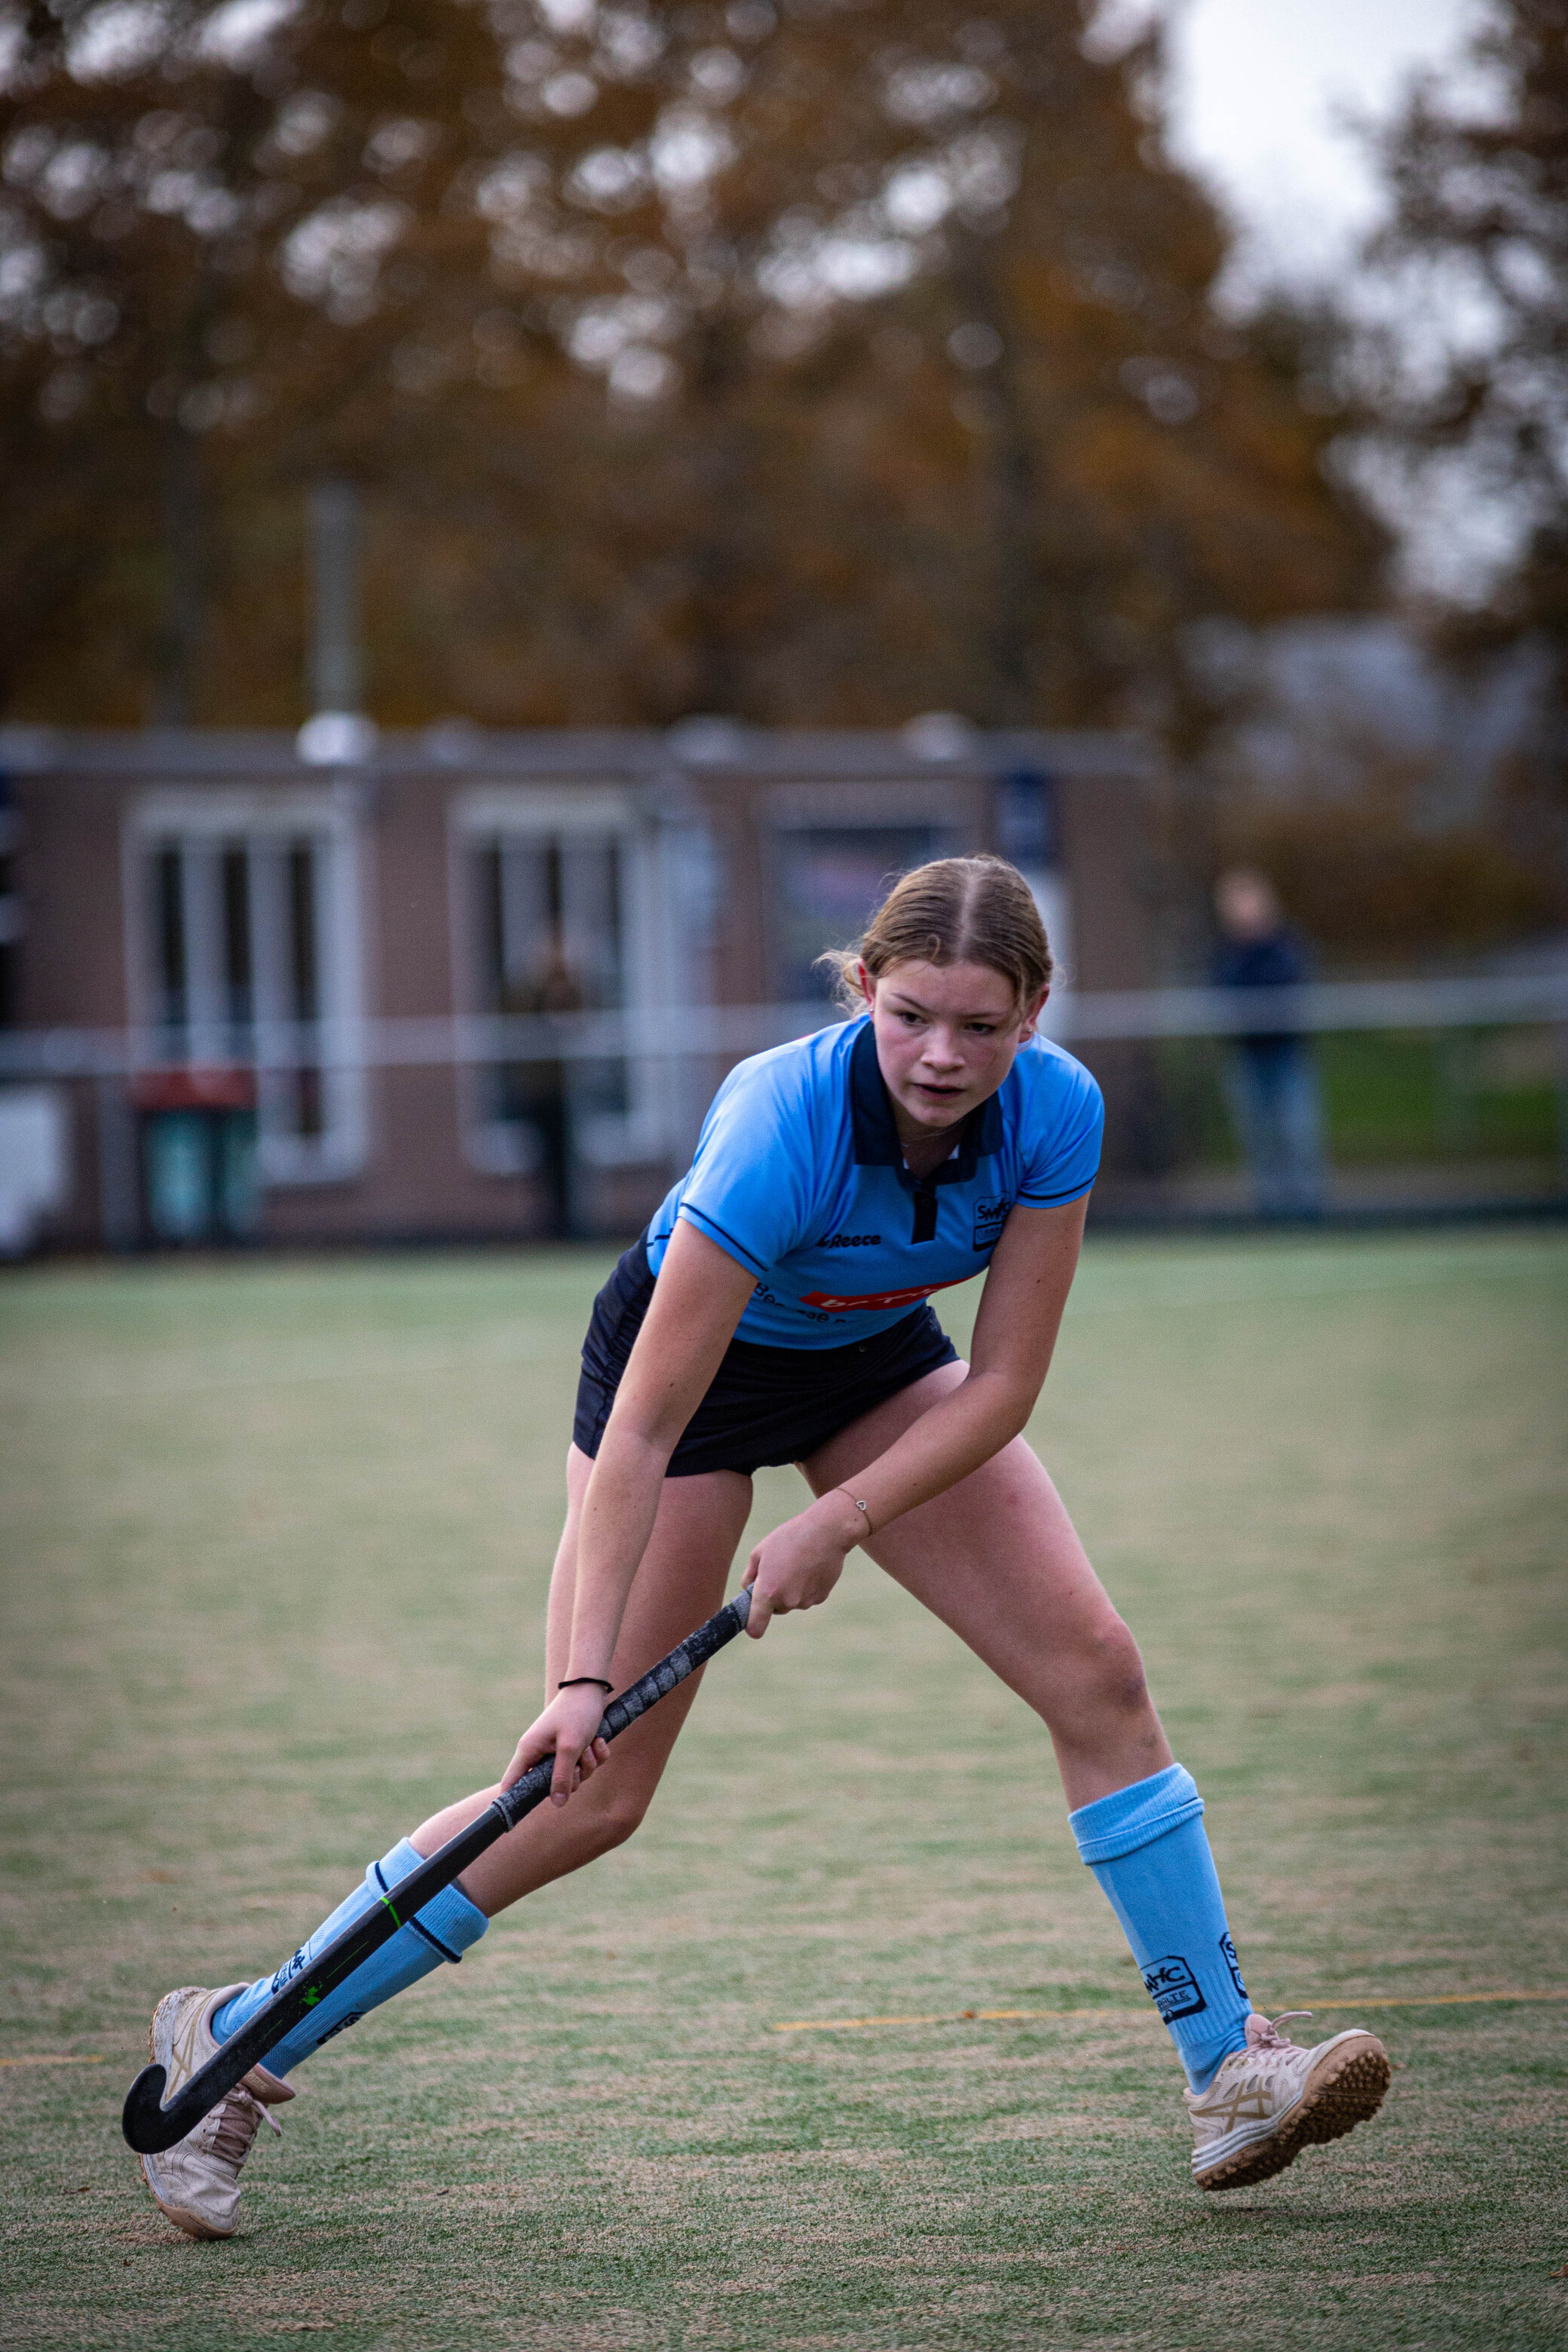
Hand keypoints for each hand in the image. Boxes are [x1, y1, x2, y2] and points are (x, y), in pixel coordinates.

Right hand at [502, 1685, 611, 1806]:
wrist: (592, 1688)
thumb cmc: (576, 1713)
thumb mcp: (570, 1747)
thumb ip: (562, 1777)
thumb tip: (557, 1804)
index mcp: (529, 1751)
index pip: (511, 1783)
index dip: (511, 1801)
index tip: (511, 1823)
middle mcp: (541, 1754)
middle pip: (553, 1786)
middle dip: (574, 1777)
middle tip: (580, 1759)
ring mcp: (558, 1751)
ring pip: (574, 1777)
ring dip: (588, 1764)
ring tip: (591, 1744)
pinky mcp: (575, 1747)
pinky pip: (587, 1765)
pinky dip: (596, 1755)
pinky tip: (599, 1740)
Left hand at [741, 1492, 860, 1636]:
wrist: (826, 1532)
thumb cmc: (789, 1538)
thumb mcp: (760, 1552)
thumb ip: (749, 1577)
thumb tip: (747, 1591)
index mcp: (768, 1592)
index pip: (755, 1627)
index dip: (752, 1626)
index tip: (752, 1621)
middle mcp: (787, 1601)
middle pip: (775, 1608)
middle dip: (774, 1595)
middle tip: (779, 1569)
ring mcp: (805, 1601)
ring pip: (792, 1602)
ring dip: (792, 1589)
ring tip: (797, 1564)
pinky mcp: (821, 1598)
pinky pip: (807, 1597)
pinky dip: (807, 1586)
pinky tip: (810, 1567)